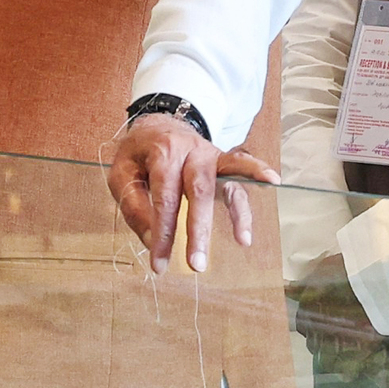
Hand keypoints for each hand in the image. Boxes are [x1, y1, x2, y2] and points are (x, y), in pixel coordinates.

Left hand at [107, 115, 260, 272]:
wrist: (159, 123)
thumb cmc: (139, 153)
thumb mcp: (121, 173)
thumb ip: (133, 205)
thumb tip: (151, 240)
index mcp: (163, 152)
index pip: (164, 198)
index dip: (163, 233)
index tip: (160, 264)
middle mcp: (192, 151)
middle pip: (199, 191)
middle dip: (198, 230)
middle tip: (197, 264)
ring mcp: (212, 155)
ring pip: (227, 183)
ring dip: (236, 215)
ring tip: (243, 240)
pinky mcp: (225, 163)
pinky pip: (242, 175)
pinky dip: (255, 184)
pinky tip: (267, 194)